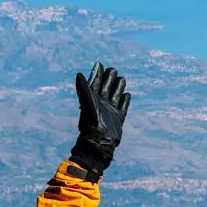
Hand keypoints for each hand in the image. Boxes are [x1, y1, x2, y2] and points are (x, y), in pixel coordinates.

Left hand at [69, 62, 130, 180]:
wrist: (99, 143)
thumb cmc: (91, 124)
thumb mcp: (87, 103)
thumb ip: (83, 89)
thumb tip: (79, 74)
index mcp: (93, 100)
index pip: (95, 83)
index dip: (97, 73)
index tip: (99, 63)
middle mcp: (102, 104)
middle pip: (107, 87)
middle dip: (109, 78)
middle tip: (113, 69)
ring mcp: (110, 111)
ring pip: (115, 95)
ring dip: (118, 87)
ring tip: (121, 78)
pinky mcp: (118, 118)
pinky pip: (123, 107)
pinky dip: (125, 100)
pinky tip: (127, 94)